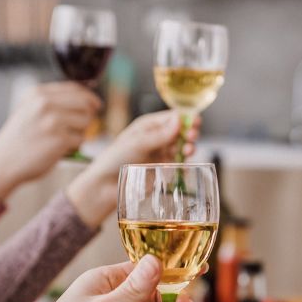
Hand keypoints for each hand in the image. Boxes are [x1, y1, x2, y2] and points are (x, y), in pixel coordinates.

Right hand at [0, 82, 100, 198]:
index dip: (88, 97)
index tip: (94, 105)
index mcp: (37, 94)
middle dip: (87, 116)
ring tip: (63, 140)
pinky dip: (74, 147)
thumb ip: (52, 102)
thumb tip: (86, 100)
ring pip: (86, 122)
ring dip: (80, 133)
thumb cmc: (17, 140)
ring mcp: (53, 121)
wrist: (1, 163)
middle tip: (81, 128)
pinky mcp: (60, 140)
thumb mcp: (28, 111)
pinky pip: (80, 140)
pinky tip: (59, 150)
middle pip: (84, 104)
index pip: (74, 88)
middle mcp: (45, 103)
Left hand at [65, 111, 200, 225]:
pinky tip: (186, 163)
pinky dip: (185, 161)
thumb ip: (159, 134)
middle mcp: (157, 137)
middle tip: (192, 136)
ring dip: (189, 146)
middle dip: (190, 132)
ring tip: (188, 150)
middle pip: (181, 131)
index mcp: (149, 125)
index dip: (185, 117)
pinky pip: (179, 162)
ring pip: (182, 146)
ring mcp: (161, 152)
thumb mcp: (137, 143)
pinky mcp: (163, 168)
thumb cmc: (115, 159)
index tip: (195, 121)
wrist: (106, 185)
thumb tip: (178, 120)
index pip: (172, 116)